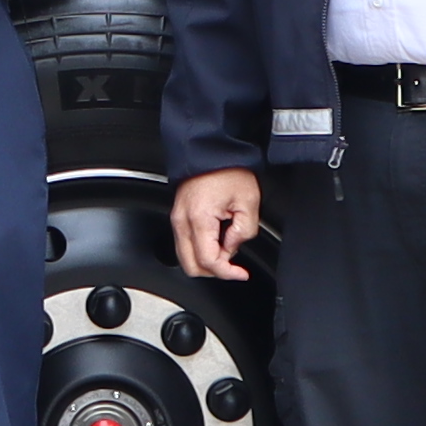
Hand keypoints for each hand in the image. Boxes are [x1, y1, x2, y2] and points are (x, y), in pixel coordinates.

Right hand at [171, 167, 263, 283]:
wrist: (210, 151)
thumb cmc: (227, 170)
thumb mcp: (248, 201)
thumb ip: (244, 231)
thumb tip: (232, 248)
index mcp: (199, 218)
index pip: (208, 261)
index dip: (227, 273)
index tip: (241, 273)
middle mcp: (182, 221)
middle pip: (191, 266)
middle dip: (214, 270)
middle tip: (233, 263)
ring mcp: (177, 220)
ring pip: (186, 258)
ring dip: (207, 260)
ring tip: (226, 246)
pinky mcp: (178, 217)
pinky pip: (185, 245)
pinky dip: (200, 250)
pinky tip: (216, 240)